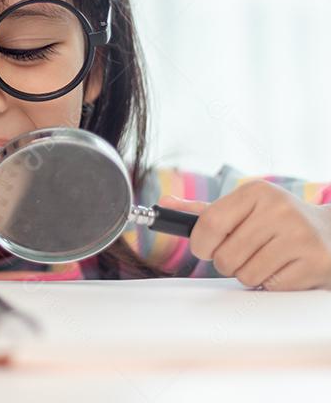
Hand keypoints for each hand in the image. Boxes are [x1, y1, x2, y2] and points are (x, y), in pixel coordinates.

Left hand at [160, 180, 330, 289]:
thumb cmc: (278, 221)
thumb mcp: (245, 208)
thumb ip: (204, 210)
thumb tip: (163, 204)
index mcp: (256, 192)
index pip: (208, 224)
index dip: (200, 244)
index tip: (205, 248)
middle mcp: (279, 210)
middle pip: (224, 256)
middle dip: (226, 262)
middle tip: (242, 255)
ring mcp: (299, 236)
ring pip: (245, 274)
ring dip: (248, 274)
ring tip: (265, 260)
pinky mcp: (313, 262)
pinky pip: (270, 285)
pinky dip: (270, 283)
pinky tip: (283, 268)